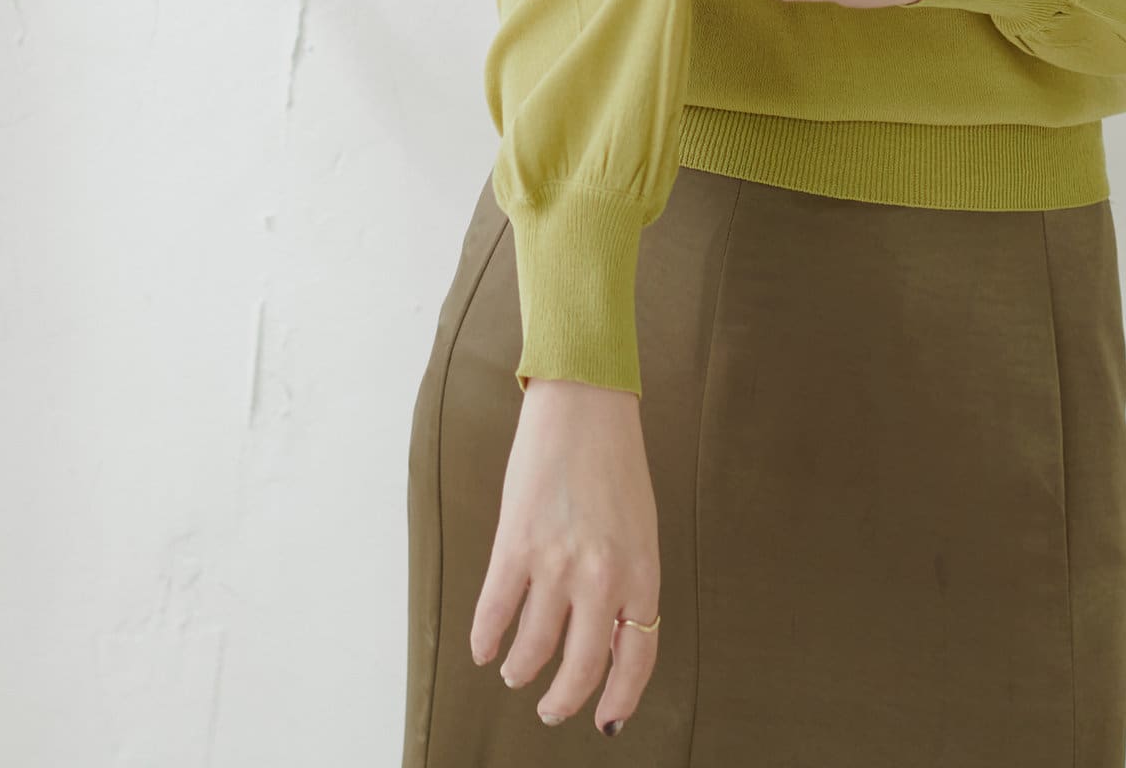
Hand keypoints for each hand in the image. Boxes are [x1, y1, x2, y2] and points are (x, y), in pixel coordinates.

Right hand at [470, 377, 660, 735]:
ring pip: (533, 647)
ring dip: (521, 669)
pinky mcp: (516, 545)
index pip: (636, 657)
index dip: (619, 698)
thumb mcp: (640, 529)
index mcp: (642, 571)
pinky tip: (483, 649)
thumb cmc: (616, 463)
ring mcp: (557, 563)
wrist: (585, 406)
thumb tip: (610, 640)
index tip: (605, 719)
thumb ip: (628, 583)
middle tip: (550, 708)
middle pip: (581, 666)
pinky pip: (495, 613)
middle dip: (562, 699)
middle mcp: (602, 576)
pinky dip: (486, 640)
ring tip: (516, 672)